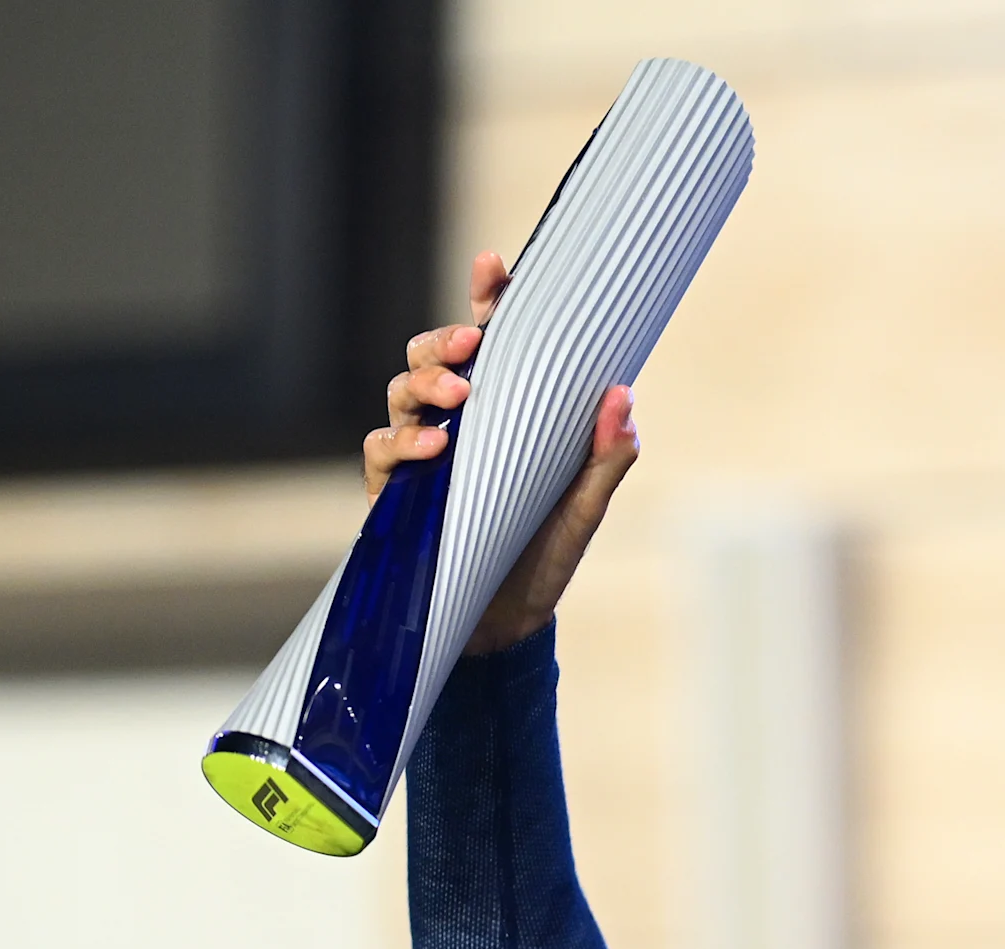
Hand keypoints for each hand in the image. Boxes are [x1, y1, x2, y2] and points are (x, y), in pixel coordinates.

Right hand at [363, 250, 644, 656]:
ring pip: (400, 394)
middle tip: (470, 343)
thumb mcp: (585, 508)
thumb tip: (624, 398)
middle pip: (431, 357)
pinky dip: (401, 444)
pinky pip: (380, 453)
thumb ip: (606, 457)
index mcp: (503, 412)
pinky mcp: (394, 497)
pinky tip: (434, 450)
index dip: (488, 301)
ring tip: (457, 395)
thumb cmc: (545, 555)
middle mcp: (455, 425)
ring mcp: (419, 458)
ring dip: (424, 384)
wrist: (509, 625)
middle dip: (443, 341)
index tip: (494, 267)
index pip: (492, 345)